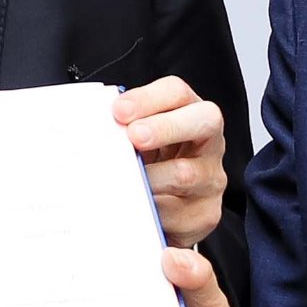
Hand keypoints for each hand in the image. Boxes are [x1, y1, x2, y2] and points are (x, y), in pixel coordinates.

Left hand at [116, 75, 227, 246]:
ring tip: (122, 179)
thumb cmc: (153, 163)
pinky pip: (176, 213)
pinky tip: (131, 207)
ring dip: (149, 175)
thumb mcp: (141, 138)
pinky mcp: (204, 214)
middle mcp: (209, 142)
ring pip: (185, 174)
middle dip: (165, 127)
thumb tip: (95, 126)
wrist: (171, 206)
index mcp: (189, 113)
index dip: (148, 98)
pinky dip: (148, 209)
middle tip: (134, 136)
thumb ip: (125, 127)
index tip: (119, 110)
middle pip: (204, 121)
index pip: (177, 92)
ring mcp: (210, 179)